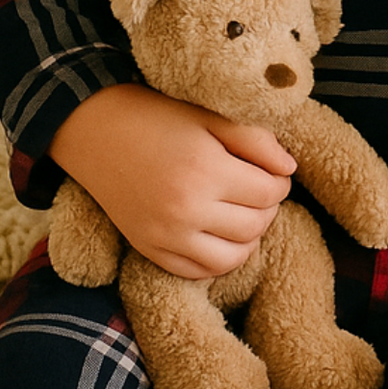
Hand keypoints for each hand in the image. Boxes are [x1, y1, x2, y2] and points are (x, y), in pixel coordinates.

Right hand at [48, 83, 296, 279]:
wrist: (96, 130)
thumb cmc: (160, 116)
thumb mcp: (212, 116)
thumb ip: (257, 141)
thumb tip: (290, 169)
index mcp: (206, 171)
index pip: (270, 193)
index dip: (281, 182)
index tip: (274, 172)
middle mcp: (185, 210)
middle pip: (255, 226)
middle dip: (268, 208)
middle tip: (260, 190)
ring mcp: (164, 236)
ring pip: (232, 258)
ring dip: (248, 238)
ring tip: (243, 213)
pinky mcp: (147, 249)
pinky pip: (198, 272)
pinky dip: (219, 259)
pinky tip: (220, 234)